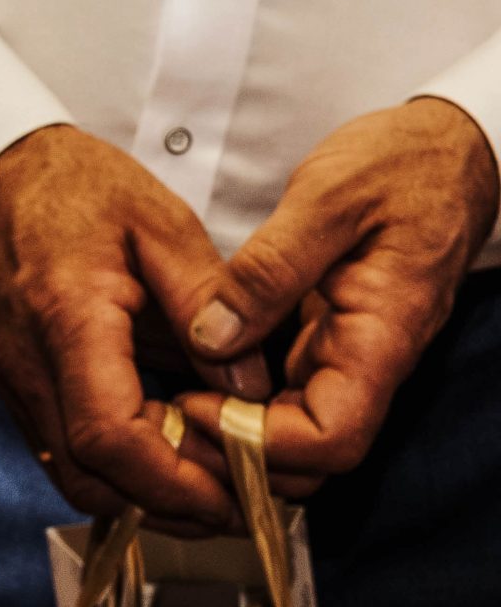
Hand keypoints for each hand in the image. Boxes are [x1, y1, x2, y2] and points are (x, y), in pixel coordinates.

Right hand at [0, 126, 236, 524]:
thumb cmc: (76, 188)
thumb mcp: (161, 224)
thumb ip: (210, 302)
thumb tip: (251, 386)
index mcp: (67, 321)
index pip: (107, 435)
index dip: (174, 479)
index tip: (235, 491)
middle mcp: (29, 367)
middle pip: (87, 477)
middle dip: (167, 505)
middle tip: (238, 500)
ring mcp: (14, 383)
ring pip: (73, 475)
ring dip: (144, 492)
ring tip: (212, 477)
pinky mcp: (16, 387)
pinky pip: (64, 450)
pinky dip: (120, 465)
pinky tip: (168, 443)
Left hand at [175, 98, 498, 492]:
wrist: (444, 150)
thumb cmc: (401, 166)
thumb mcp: (328, 197)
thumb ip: (270, 269)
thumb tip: (213, 337)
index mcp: (381, 336)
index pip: (331, 439)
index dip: (259, 444)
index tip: (196, 406)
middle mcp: (366, 362)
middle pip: (306, 456)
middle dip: (234, 457)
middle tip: (162, 422)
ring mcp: (344, 355)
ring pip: (290, 434)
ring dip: (229, 437)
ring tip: (164, 409)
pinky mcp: (324, 341)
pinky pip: (282, 396)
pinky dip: (236, 404)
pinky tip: (186, 385)